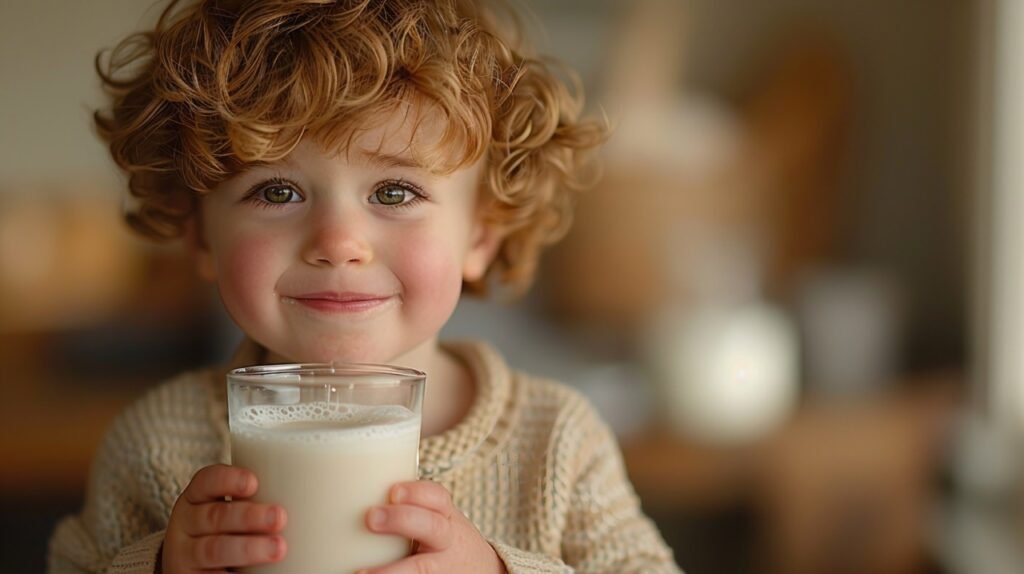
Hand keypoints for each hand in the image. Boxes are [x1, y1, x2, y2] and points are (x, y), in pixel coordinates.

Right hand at [162, 464, 287, 572]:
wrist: (198, 567)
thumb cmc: (233, 529)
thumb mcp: (237, 507)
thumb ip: (267, 495)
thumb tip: (334, 484)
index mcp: (198, 498)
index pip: (206, 481)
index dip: (227, 479)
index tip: (254, 482)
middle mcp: (187, 524)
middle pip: (214, 517)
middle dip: (248, 516)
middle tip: (280, 517)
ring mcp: (187, 555)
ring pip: (213, 550)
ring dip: (246, 548)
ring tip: (280, 548)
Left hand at [359, 480, 507, 573]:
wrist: (480, 571)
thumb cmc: (443, 539)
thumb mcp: (437, 517)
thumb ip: (407, 507)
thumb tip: (342, 493)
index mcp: (444, 516)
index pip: (437, 497)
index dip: (416, 492)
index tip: (393, 491)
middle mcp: (445, 540)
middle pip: (432, 527)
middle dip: (402, 520)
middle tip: (370, 518)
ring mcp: (441, 567)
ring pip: (422, 569)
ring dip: (392, 571)